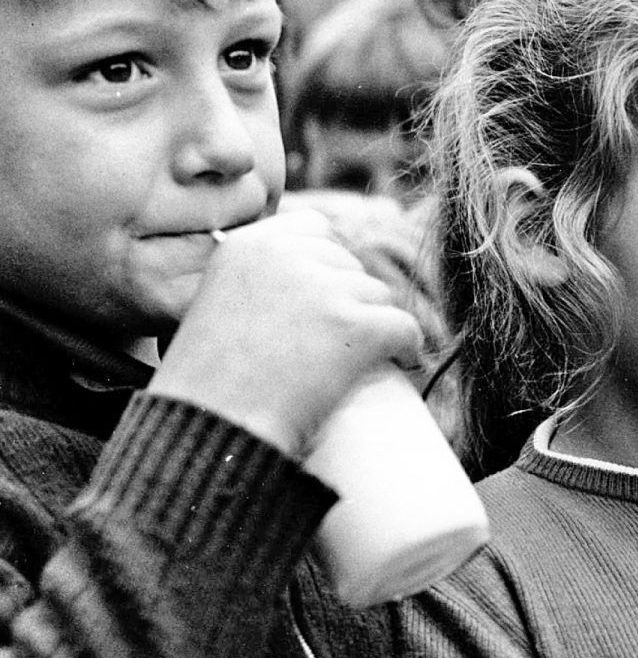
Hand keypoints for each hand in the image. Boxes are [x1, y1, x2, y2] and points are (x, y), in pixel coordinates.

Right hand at [150, 209, 423, 457]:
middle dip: (353, 298)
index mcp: (247, 246)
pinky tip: (404, 361)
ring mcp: (322, 290)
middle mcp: (285, 257)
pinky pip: (405, 326)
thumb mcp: (215, 306)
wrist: (211, 429)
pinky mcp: (355, 326)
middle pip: (350, 264)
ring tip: (358, 360)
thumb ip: (254, 283)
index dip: (329, 263)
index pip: (314, 228)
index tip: (330, 295)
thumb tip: (312, 283)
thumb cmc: (206, 386)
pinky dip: (409, 346)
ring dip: (376, 324)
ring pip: (379, 295)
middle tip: (342, 340)